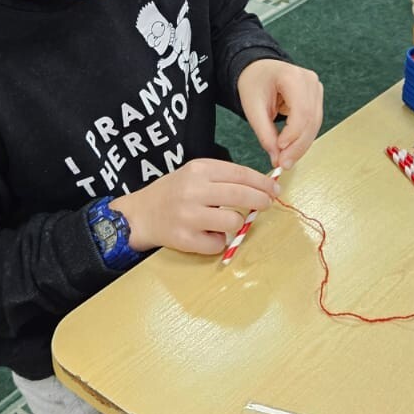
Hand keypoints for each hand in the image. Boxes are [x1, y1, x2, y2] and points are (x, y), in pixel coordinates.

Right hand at [111, 159, 279, 255]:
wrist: (139, 215)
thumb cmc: (173, 193)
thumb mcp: (194, 174)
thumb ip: (223, 179)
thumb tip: (261, 188)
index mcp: (198, 170)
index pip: (240, 174)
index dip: (262, 183)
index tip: (274, 189)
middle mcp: (193, 190)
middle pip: (241, 196)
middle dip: (260, 201)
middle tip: (266, 204)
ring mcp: (188, 216)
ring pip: (233, 222)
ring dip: (236, 224)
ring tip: (225, 223)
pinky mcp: (184, 239)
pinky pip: (217, 244)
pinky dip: (218, 242)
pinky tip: (208, 236)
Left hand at [237, 59, 322, 169]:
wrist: (259, 70)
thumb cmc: (254, 82)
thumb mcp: (252, 108)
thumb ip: (264, 133)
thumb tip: (276, 158)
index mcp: (293, 76)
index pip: (301, 111)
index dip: (293, 134)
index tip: (280, 150)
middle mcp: (310, 81)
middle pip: (311, 120)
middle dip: (298, 146)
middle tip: (284, 164)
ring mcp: (316, 89)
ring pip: (315, 125)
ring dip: (301, 146)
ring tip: (286, 160)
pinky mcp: (316, 99)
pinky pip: (313, 123)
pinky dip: (302, 139)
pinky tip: (291, 150)